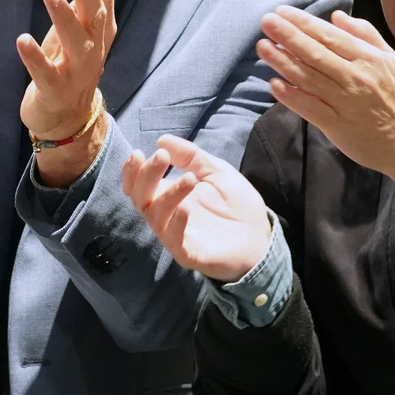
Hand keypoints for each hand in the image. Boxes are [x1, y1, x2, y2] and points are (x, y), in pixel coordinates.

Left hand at [17, 0, 116, 141]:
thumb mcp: (82, 26)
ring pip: (75, 42)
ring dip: (63, 17)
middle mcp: (94, 49)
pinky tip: (22, 40)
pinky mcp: (56, 91)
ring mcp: (78, 71)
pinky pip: (46, 74)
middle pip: (95, 16)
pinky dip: (35, 58)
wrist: (67, 117)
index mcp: (101, 31)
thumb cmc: (71, 62)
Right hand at [122, 136, 272, 282]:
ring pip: (155, 217)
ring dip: (168, 195)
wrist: (262, 237)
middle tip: (161, 157)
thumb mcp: (216, 171)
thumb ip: (191, 156)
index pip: (138, 185)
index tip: (139, 153)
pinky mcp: (189, 254)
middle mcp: (167, 216)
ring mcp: (176, 236)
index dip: (132, 170)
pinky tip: (186, 209)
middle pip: (141, 198)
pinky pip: (174, 241)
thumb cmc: (236, 206)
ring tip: (190, 179)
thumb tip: (162, 140)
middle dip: (146, 175)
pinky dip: (176, 224)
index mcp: (168, 195)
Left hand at [256, 7, 394, 191]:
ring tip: (262, 47)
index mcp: (369, 59)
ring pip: (308, 78)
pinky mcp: (337, 126)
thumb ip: (365, 35)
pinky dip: (291, 96)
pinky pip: (309, 108)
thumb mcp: (390, 61)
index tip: (282, 11)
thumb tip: (336, 16)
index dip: (304, 23)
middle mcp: (357, 77)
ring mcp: (346, 102)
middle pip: (315, 53)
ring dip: (282, 61)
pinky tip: (274, 84)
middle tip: (266, 21)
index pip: (330, 36)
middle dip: (287, 35)